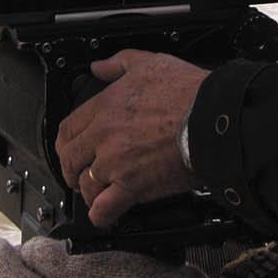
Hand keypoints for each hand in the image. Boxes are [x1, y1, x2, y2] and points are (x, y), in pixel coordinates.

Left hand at [54, 50, 204, 226]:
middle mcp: (104, 136)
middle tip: (77, 172)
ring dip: (89, 190)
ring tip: (96, 192)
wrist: (211, 118)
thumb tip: (100, 66)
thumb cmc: (188, 92)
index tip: (71, 146)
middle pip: (70, 159)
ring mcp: (115, 164)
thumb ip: (119, 64)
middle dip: (71, 168)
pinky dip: (101, 214)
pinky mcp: (132, 186)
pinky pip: (104, 208)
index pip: (68, 128)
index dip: (66, 141)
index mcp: (106, 107)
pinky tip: (103, 213)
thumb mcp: (149, 62)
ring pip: (86, 185)